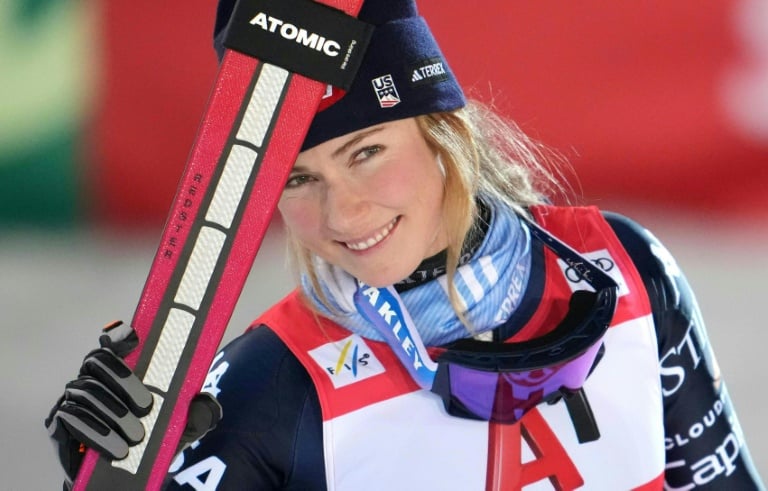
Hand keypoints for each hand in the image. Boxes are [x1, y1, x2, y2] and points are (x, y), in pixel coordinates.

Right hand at [45, 321, 221, 484]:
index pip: (115, 343)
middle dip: (122, 380)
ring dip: (113, 414)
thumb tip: (207, 403)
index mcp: (119, 372)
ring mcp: (72, 399)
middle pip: (97, 361)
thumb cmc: (148, 445)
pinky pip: (71, 417)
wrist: (121, 479)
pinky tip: (115, 448)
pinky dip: (96, 432)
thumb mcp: (179, 430)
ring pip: (87, 391)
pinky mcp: (59, 423)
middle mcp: (92, 379)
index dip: (120, 336)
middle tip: (146, 407)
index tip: (134, 338)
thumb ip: (195, 415)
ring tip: (135, 437)